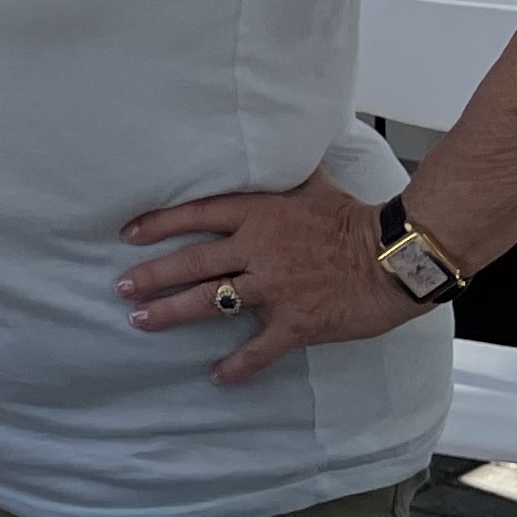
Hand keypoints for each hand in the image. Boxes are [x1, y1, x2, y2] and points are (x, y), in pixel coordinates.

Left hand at [116, 166, 419, 385]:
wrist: (395, 257)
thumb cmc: (356, 218)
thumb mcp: (316, 185)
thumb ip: (289, 172)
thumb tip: (281, 140)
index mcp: (259, 214)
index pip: (197, 215)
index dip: (159, 224)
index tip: (128, 234)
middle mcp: (257, 250)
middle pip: (193, 262)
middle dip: (152, 276)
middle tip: (121, 287)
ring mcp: (273, 289)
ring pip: (210, 302)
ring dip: (172, 314)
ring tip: (141, 321)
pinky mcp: (294, 323)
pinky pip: (257, 349)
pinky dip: (236, 366)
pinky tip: (217, 377)